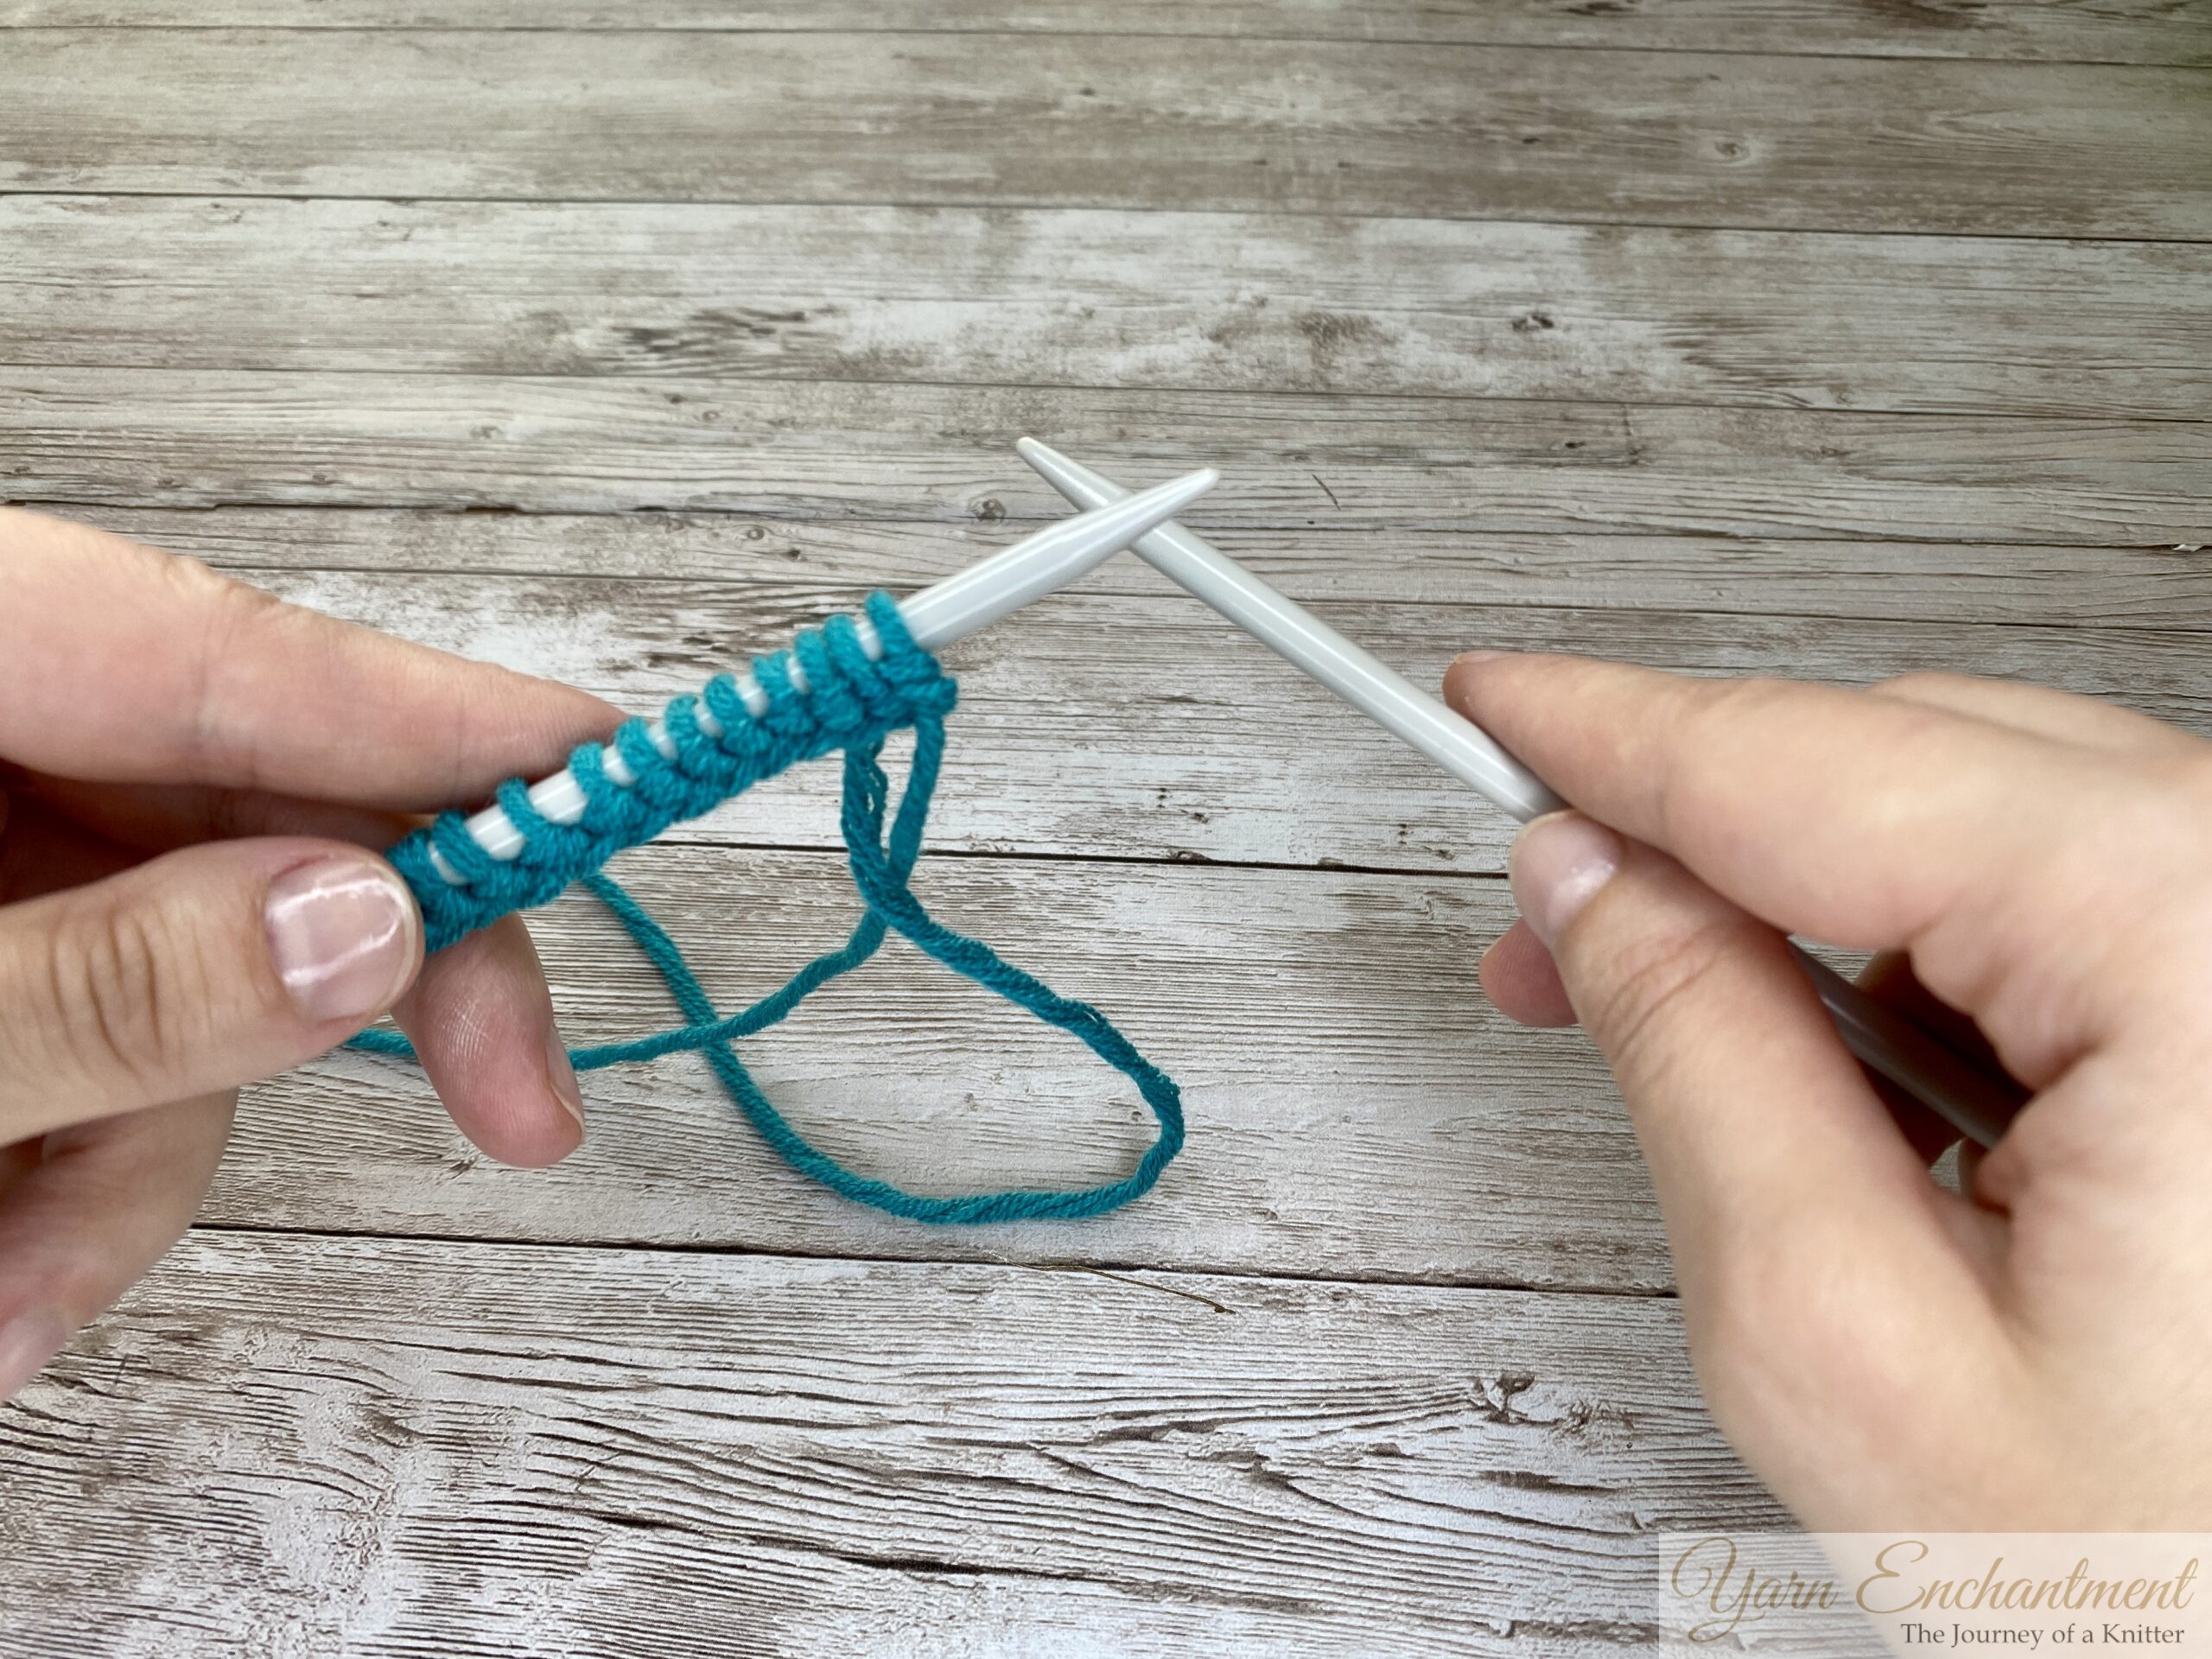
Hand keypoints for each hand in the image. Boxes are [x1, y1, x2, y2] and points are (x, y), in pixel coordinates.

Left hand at [0, 509, 617, 1398]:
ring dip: (141, 1153)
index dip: (431, 712)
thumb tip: (372, 927)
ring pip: (174, 965)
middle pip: (238, 821)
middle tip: (526, 1122)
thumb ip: (106, 983)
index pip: (213, 651)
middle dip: (329, 1014)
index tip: (614, 768)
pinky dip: (74, 1154)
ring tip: (14, 1308)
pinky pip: (88, 1023)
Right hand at [1445, 655, 2211, 1527]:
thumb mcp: (1846, 1337)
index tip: (1491, 703)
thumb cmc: (2176, 1594)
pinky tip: (1868, 1087)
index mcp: (2192, 942)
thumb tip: (1591, 885)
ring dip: (1814, 911)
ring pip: (1987, 828)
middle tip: (1542, 922)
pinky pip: (2075, 912)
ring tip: (1697, 1039)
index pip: (1819, 765)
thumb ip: (1697, 1062)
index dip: (1614, 728)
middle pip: (1911, 763)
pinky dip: (1934, 965)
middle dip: (1698, 834)